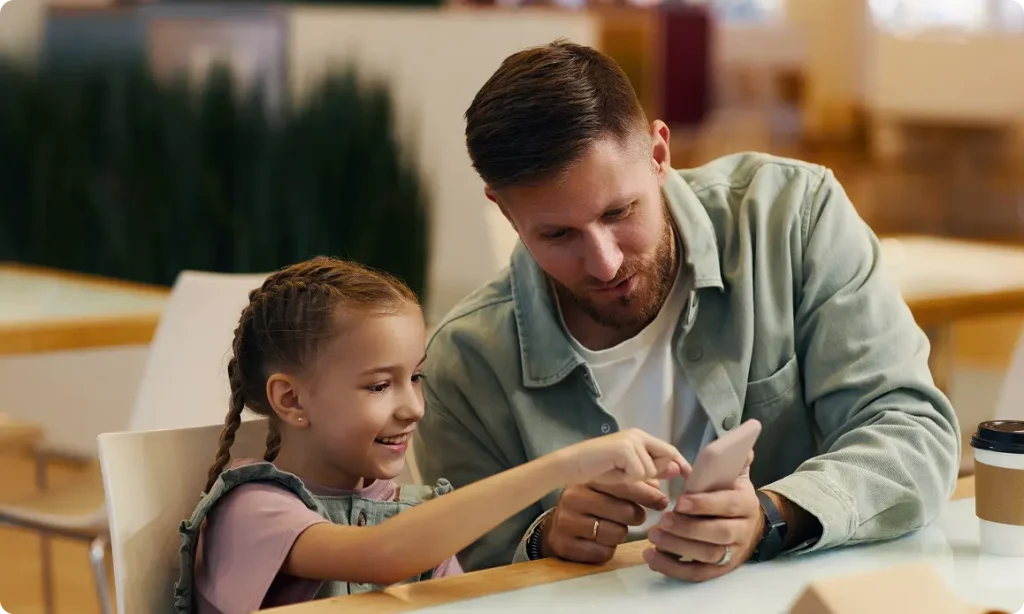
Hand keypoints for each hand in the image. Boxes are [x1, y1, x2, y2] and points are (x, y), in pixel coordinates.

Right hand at [542, 479, 667, 564]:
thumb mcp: (608, 486)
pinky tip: (601, 541)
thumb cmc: (591, 501)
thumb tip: (664, 479)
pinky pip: (603, 553)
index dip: (647, 494)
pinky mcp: (565, 545)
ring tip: (615, 527)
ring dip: (621, 534)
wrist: (558, 525)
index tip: (661, 501)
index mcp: (586, 479)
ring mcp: (567, 522)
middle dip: (636, 516)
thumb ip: (636, 481)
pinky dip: (608, 550)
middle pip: (624, 511)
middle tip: (635, 516)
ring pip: (616, 534)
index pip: (624, 484)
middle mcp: (573, 498)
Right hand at [564, 428, 688, 485]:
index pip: (669, 449)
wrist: (572, 465)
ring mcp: (632, 440)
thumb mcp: (629, 472)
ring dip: (636, 478)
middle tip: (629, 475)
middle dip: (656, 472)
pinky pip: (639, 472)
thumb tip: (675, 469)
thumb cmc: (598, 469)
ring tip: (616, 472)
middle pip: (666, 456)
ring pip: (650, 469)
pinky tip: (612, 472)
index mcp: (640, 438)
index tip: (690, 476)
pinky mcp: (625, 449)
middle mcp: (638, 435)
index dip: (681, 462)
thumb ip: (651, 470)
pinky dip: (628, 478)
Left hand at [642, 467, 762, 581]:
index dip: (704, 504)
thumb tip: (743, 444)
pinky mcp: (719, 570)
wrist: (751, 527)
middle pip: (718, 534)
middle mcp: (742, 531)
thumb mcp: (737, 477)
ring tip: (654, 537)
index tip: (680, 501)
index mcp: (745, 504)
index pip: (727, 505)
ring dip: (678, 548)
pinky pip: (697, 574)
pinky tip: (652, 557)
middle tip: (662, 521)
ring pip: (708, 555)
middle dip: (688, 528)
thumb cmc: (733, 497)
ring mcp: (732, 553)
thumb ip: (736, 460)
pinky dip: (673, 569)